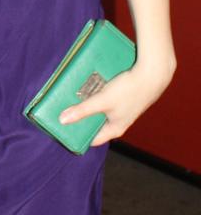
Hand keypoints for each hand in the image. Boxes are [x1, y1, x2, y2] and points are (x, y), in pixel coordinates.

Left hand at [59, 56, 175, 146]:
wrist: (152, 75)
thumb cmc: (129, 91)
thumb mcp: (102, 100)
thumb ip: (83, 110)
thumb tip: (62, 120)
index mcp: (115, 129)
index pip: (92, 139)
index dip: (77, 135)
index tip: (62, 129)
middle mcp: (118, 122)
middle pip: (94, 123)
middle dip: (80, 117)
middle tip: (64, 110)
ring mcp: (121, 111)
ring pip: (100, 110)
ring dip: (88, 104)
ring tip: (73, 96)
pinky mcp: (123, 98)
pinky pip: (105, 100)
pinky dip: (96, 95)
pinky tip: (88, 86)